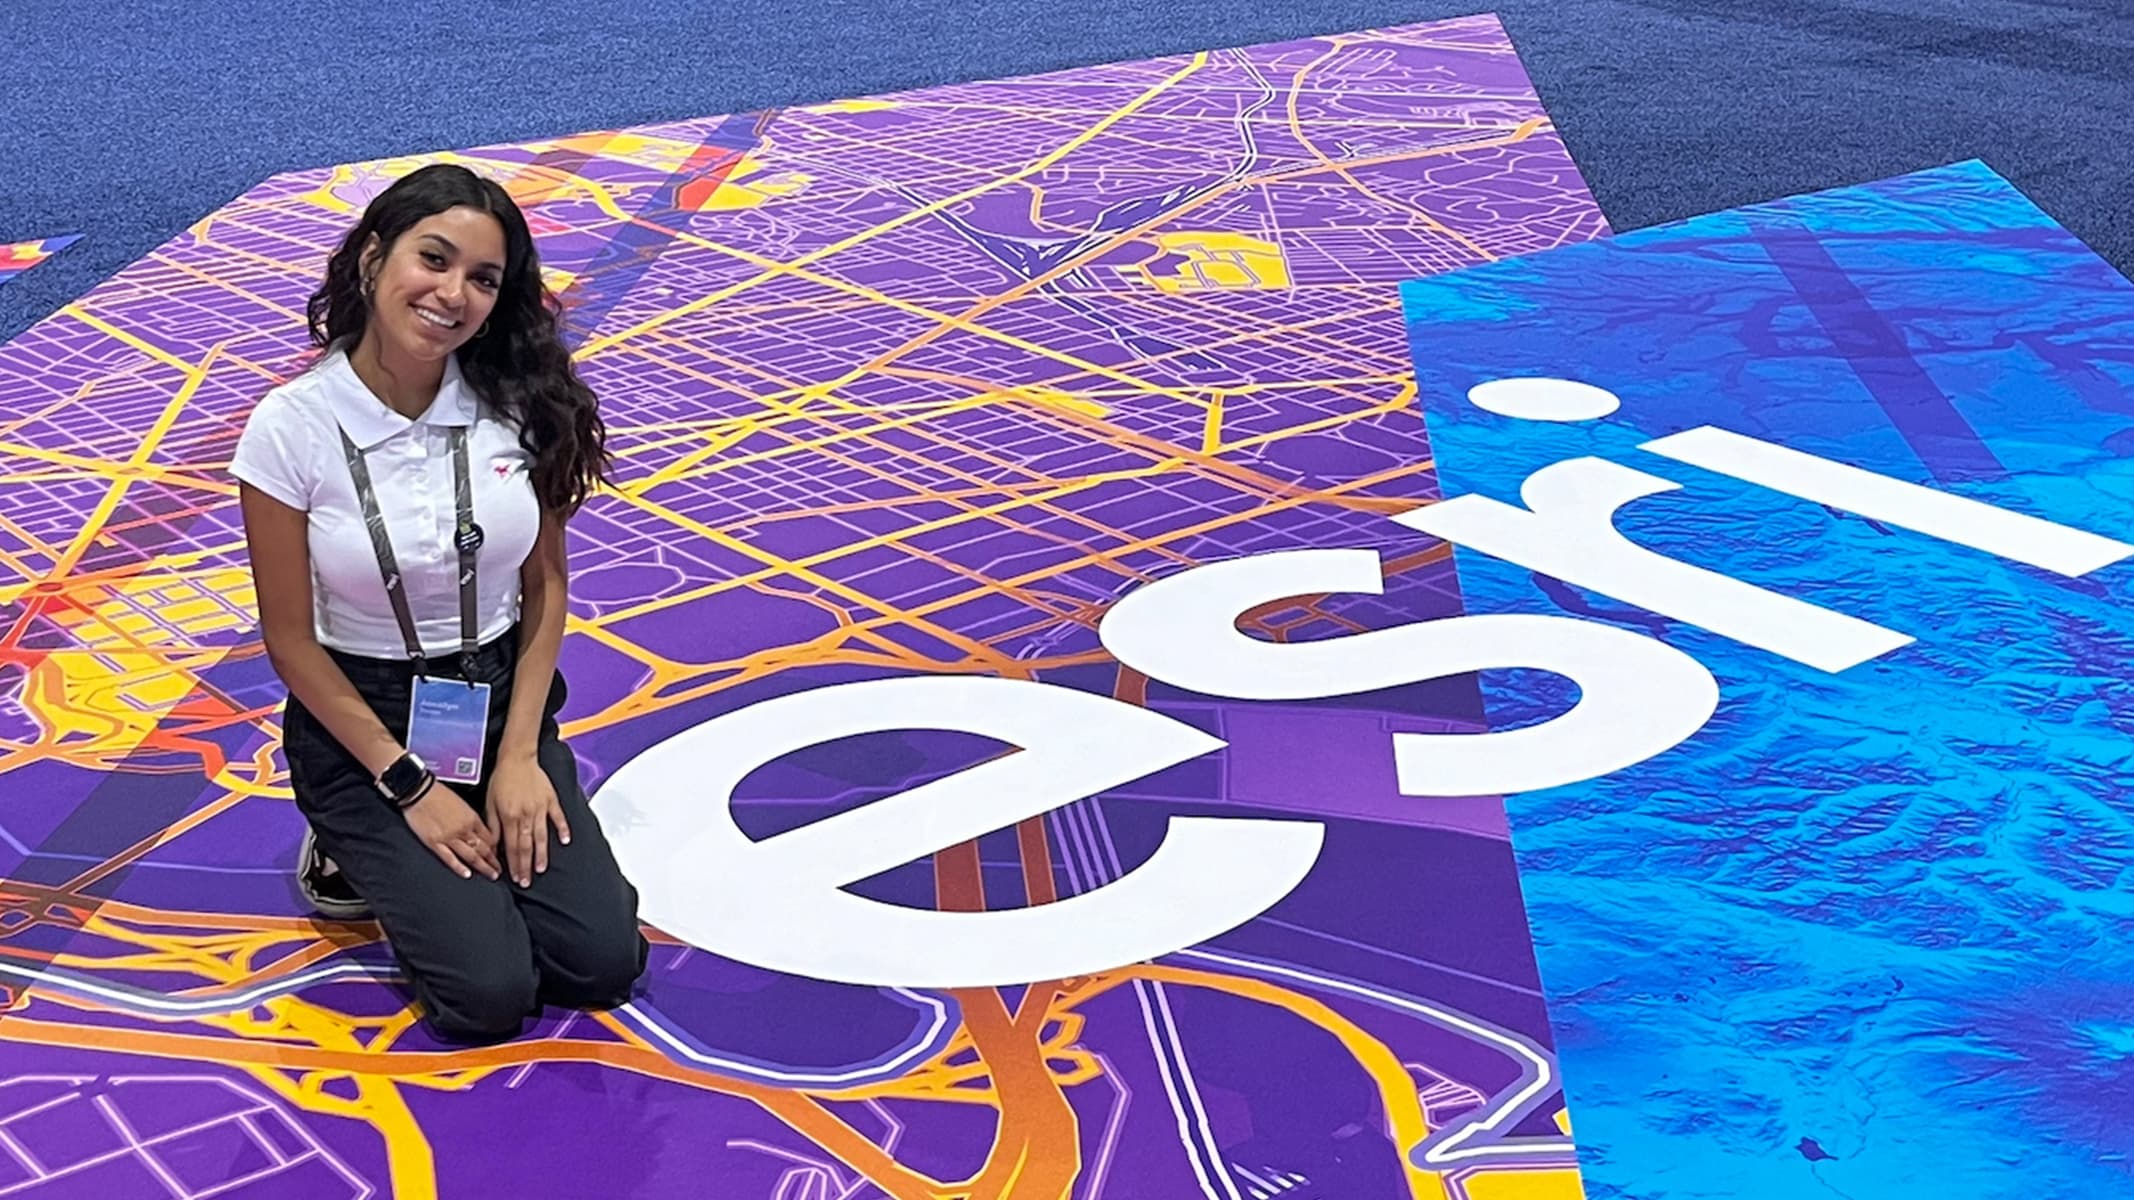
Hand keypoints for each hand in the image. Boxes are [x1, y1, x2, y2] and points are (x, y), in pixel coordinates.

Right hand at [402, 782, 501, 880]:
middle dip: (494, 862)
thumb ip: (471, 818)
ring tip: (490, 875)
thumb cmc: (438, 793)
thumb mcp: (462, 803)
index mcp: (472, 818)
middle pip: (484, 849)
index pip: (490, 838)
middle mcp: (463, 829)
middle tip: (500, 871)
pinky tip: (467, 874)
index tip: (500, 856)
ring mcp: (449, 837)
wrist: (419, 791)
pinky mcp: (434, 843)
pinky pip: (449, 858)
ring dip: (483, 867)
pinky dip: (459, 868)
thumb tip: (478, 829)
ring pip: (471, 856)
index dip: (496, 849)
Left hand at [486, 753, 570, 887]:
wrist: (517, 758)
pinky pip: (558, 817)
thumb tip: (494, 846)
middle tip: (527, 881)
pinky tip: (566, 841)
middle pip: (526, 846)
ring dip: (542, 855)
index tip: (515, 877)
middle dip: (526, 866)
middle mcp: (526, 815)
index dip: (513, 864)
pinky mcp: (551, 800)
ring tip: (542, 869)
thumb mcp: (490, 803)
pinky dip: (563, 829)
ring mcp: (540, 808)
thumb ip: (494, 826)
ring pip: (542, 836)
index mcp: (510, 817)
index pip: (511, 847)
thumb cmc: (502, 779)